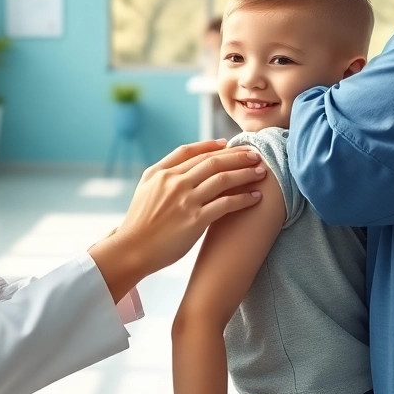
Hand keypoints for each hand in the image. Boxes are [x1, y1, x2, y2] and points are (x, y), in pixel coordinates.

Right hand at [88, 140, 265, 300]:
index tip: (230, 144)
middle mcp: (175, 182)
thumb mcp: (145, 188)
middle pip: (213, 161)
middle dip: (237, 156)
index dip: (213, 146)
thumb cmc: (139, 222)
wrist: (132, 249)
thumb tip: (184, 165)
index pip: (193, 151)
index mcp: (162, 172)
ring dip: (245, 173)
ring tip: (261, 172)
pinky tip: (255, 197)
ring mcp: (186, 200)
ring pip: (223, 179)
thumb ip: (164, 172)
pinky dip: (243, 199)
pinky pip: (226, 204)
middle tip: (255, 154)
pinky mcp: (195, 220)